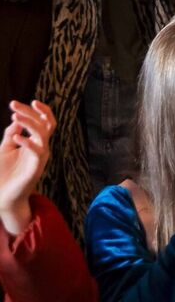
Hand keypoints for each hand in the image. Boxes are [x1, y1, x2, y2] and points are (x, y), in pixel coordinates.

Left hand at [0, 101, 55, 235]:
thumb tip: (16, 120)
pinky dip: (27, 142)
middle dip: (30, 112)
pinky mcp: (36, 167)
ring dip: (30, 123)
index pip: (42, 122)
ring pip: (43, 133)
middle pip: (44, 123)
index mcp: (35, 143)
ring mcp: (40, 157)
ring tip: (15, 117)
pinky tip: (16, 137)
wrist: (4, 197)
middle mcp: (41, 147)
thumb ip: (11, 135)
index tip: (16, 103)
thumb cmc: (4, 174)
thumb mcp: (5, 149)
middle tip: (13, 105)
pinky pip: (38, 150)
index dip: (33, 111)